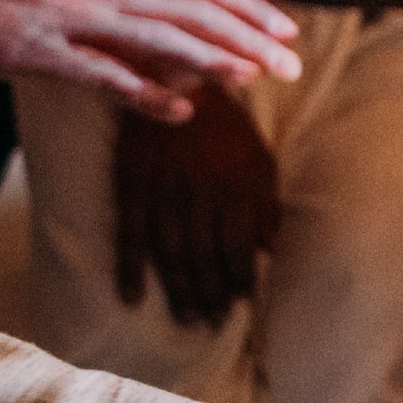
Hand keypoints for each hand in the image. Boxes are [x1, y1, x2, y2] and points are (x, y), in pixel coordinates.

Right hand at [0, 0, 300, 122]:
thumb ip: (127, 6)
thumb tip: (176, 32)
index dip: (251, 6)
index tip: (288, 29)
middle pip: (198, 7)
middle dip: (251, 34)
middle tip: (292, 65)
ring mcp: (80, 18)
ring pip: (164, 34)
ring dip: (215, 56)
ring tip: (254, 78)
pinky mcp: (47, 50)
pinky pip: (105, 73)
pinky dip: (147, 92)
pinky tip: (180, 112)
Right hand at [113, 87, 278, 327]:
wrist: (174, 79)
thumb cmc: (222, 125)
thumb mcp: (257, 157)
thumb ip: (265, 203)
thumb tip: (272, 248)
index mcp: (236, 184)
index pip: (238, 243)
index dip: (239, 276)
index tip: (240, 302)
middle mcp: (201, 190)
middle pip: (205, 254)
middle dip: (212, 293)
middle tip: (213, 324)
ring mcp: (163, 188)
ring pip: (172, 251)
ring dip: (180, 290)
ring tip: (189, 320)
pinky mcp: (131, 183)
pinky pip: (130, 233)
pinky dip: (130, 268)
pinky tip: (133, 298)